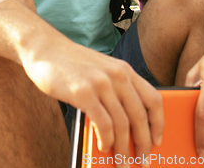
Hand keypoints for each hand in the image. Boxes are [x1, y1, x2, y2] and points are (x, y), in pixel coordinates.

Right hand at [23, 40, 163, 166]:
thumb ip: (115, 90)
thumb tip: (126, 124)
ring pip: (122, 124)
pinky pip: (102, 124)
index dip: (158, 123)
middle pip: (140, 116)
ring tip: (122, 161)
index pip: (153, 99)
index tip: (157, 139)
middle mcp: (116, 75)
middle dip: (143, 143)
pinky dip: (106, 140)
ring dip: (123, 148)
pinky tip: (103, 146)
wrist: (45, 48)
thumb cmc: (71, 63)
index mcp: (124, 70)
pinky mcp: (83, 92)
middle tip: (143, 160)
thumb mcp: (101, 70)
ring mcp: (100, 83)